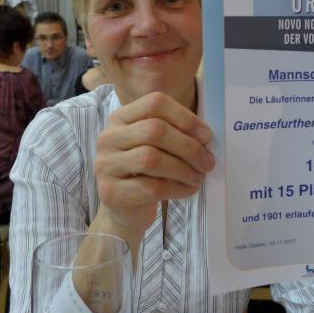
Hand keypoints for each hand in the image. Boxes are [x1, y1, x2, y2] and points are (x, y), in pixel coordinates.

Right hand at [93, 92, 214, 240]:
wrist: (126, 209)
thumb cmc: (148, 173)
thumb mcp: (159, 147)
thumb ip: (176, 134)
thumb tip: (204, 138)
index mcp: (121, 118)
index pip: (155, 103)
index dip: (186, 118)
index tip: (206, 137)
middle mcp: (108, 138)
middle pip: (154, 130)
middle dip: (188, 147)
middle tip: (208, 162)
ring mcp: (105, 165)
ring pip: (151, 159)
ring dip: (184, 169)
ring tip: (199, 177)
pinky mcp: (111, 192)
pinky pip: (151, 187)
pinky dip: (177, 188)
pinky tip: (188, 190)